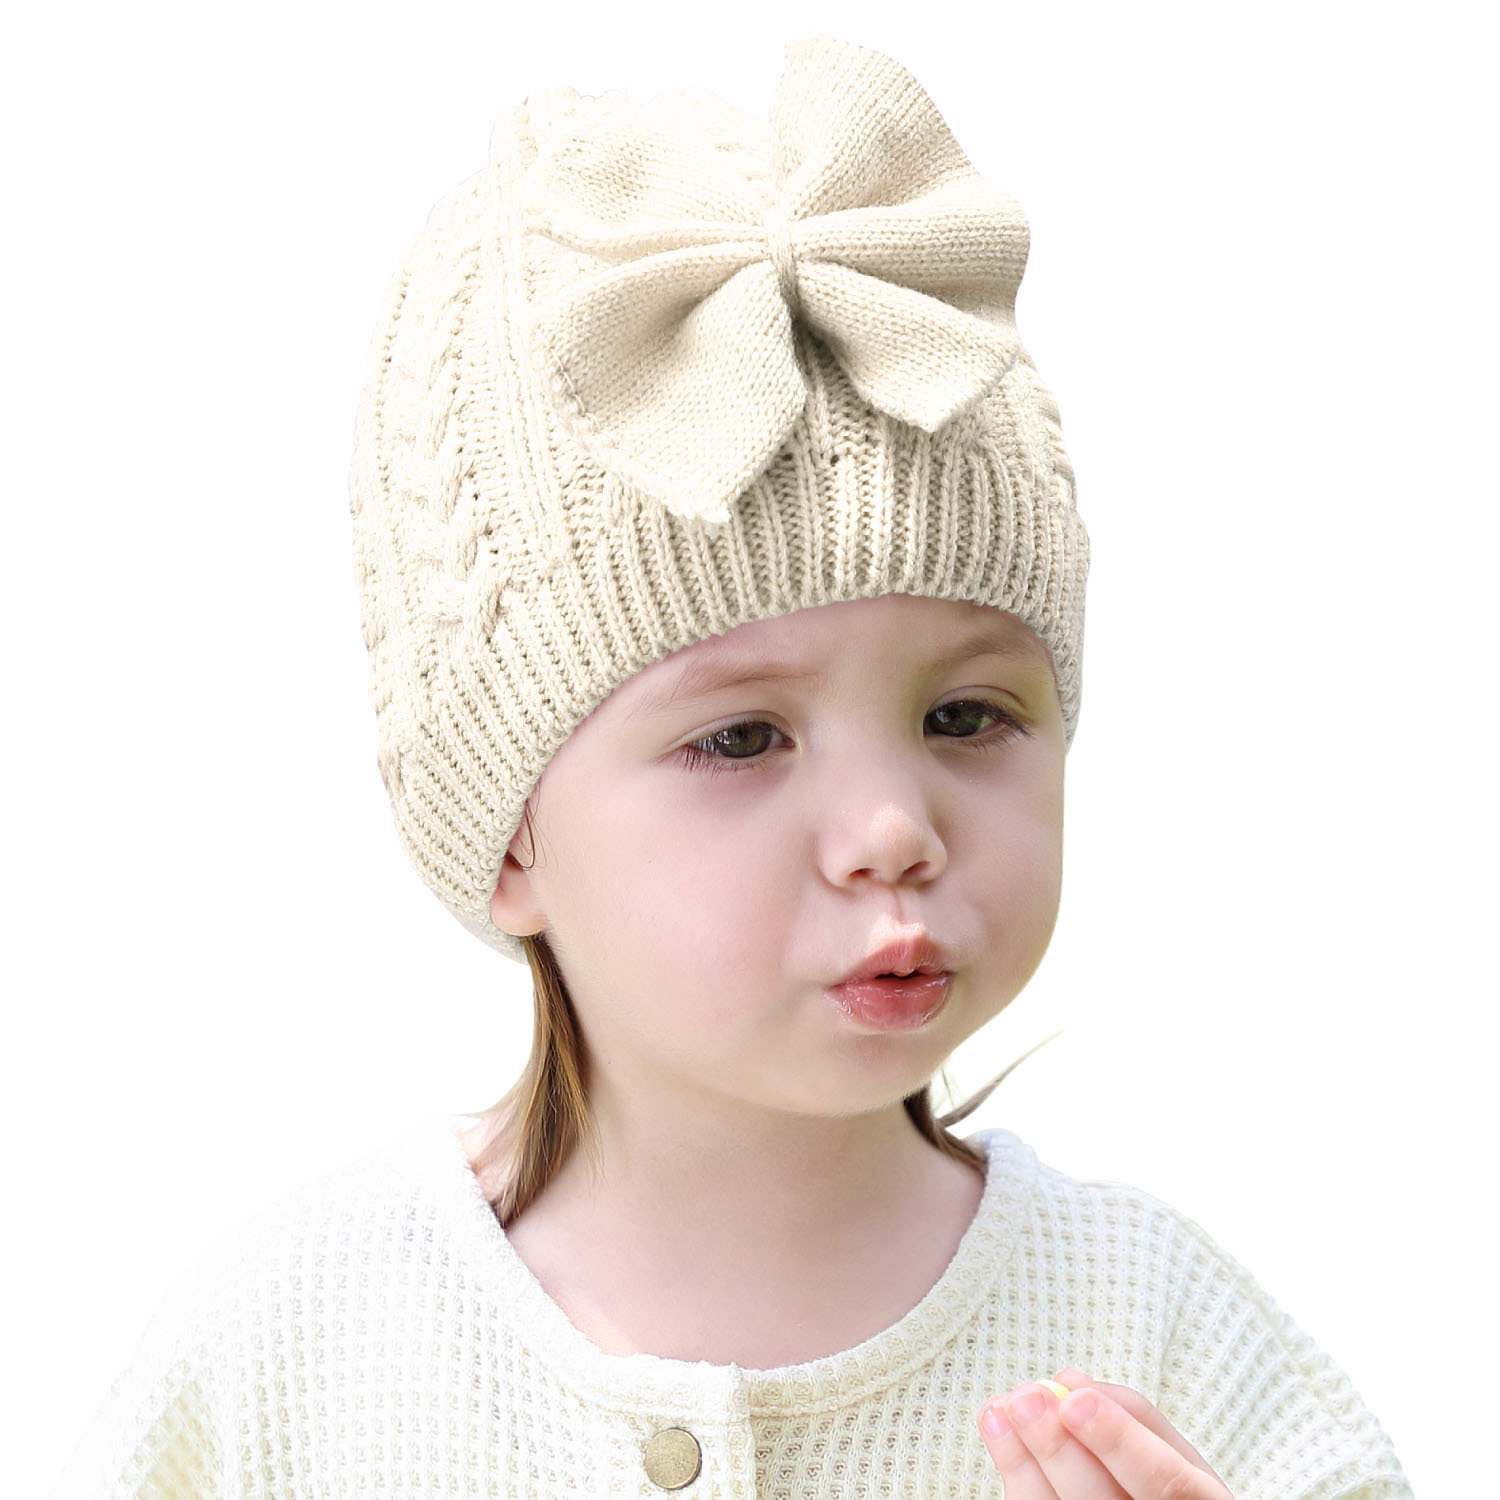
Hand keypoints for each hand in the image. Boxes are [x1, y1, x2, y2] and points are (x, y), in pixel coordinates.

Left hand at [978, 1367, 1233, 1498]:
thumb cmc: (1168, 1487)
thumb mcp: (1174, 1451)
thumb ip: (1132, 1416)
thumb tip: (1071, 1383)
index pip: (1169, 1485)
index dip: (1121, 1443)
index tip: (1076, 1401)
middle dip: (1058, 1448)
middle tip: (1026, 1399)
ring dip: (1024, 1461)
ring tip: (1000, 1409)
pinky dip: (1018, 1476)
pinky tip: (1000, 1434)